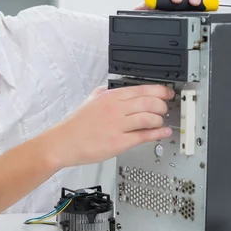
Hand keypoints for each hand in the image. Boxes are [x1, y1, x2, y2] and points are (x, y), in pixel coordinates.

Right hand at [48, 84, 174, 167]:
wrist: (63, 143)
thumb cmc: (75, 125)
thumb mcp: (88, 101)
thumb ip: (100, 93)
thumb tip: (105, 88)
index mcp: (110, 97)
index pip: (142, 89)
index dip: (159, 90)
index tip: (167, 93)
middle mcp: (115, 109)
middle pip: (149, 102)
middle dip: (162, 105)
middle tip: (164, 109)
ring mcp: (117, 125)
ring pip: (149, 118)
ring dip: (159, 120)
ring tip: (160, 122)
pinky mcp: (119, 142)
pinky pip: (143, 136)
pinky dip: (157, 134)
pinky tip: (163, 133)